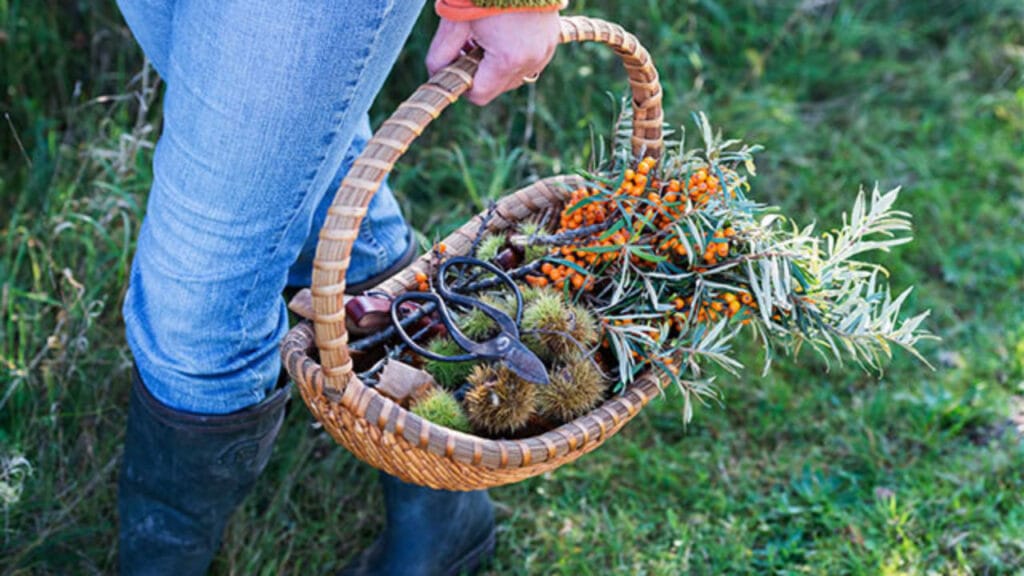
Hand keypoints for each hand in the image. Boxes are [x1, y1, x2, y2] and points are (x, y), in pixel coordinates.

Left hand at [425, 11, 560, 105]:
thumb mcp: (455, 21)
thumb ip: (440, 53)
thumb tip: (436, 74)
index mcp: (508, 59)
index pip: (480, 95)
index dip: (463, 85)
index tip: (455, 65)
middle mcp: (531, 60)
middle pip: (497, 88)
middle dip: (480, 72)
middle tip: (469, 43)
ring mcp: (545, 51)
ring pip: (514, 76)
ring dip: (497, 64)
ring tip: (488, 35)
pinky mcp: (552, 40)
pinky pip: (529, 61)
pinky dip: (513, 54)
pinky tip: (504, 32)